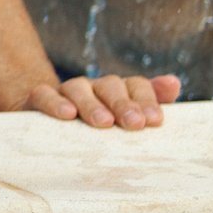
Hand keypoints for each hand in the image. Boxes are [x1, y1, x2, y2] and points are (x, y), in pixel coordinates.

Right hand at [26, 73, 180, 128]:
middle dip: (124, 104)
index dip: (146, 100)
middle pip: (111, 86)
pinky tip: (67, 114)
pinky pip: (44, 94)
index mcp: (118, 91)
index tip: (154, 121)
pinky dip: (55, 102)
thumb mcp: (125, 120)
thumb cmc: (95, 129)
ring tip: (103, 123)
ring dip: (92, 104)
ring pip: (79, 88)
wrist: (46, 126)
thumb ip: (151, 102)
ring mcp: (66, 91)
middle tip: (135, 124)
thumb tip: (174, 83)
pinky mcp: (38, 99)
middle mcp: (94, 87)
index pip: (136, 86)